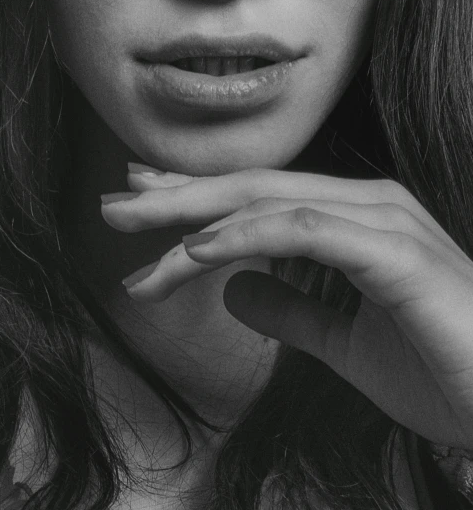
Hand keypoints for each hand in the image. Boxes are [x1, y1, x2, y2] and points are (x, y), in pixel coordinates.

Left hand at [101, 166, 472, 447]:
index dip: (198, 197)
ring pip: (267, 201)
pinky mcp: (392, 250)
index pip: (260, 197)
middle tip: (116, 204)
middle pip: (253, 187)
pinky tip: (195, 250)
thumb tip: (232, 289)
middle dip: (179, 195)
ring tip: (135, 226)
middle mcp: (366, 204)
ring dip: (194, 215)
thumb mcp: (341, 339)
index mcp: (355, 218)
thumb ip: (290, 308)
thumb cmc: (437, 367)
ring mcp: (381, 220)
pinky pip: (304, 230)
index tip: (144, 202)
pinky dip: (245, 234)